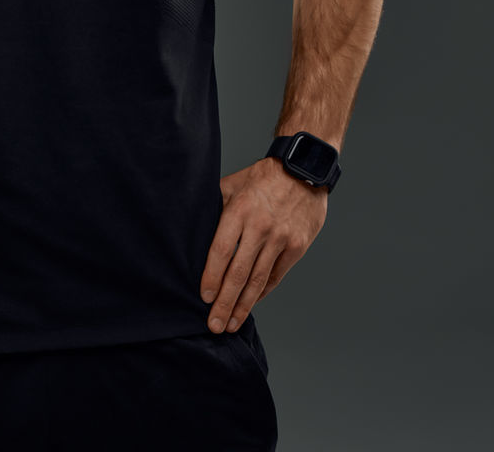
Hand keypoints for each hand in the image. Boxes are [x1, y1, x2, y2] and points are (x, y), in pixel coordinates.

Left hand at [199, 156, 327, 333]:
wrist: (304, 168)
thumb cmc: (263, 178)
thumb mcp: (234, 184)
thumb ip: (215, 206)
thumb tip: (189, 226)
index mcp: (240, 210)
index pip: (221, 251)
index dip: (211, 277)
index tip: (203, 298)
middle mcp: (260, 226)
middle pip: (238, 273)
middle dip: (224, 304)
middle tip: (213, 326)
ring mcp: (281, 238)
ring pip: (258, 280)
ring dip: (243, 306)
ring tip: (231, 324)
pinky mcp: (297, 246)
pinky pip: (276, 275)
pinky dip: (262, 292)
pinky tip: (251, 304)